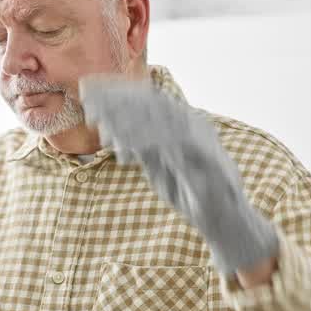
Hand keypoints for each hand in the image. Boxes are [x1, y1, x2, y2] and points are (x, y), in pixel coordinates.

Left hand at [79, 74, 278, 275]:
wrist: (223, 220)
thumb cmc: (190, 193)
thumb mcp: (157, 166)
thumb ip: (141, 147)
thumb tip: (114, 131)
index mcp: (182, 122)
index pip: (147, 99)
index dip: (116, 92)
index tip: (87, 91)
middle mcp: (193, 123)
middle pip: (151, 102)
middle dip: (117, 100)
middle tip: (87, 101)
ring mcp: (201, 137)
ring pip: (161, 117)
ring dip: (127, 119)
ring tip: (99, 123)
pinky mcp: (207, 156)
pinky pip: (173, 141)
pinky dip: (146, 140)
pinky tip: (121, 147)